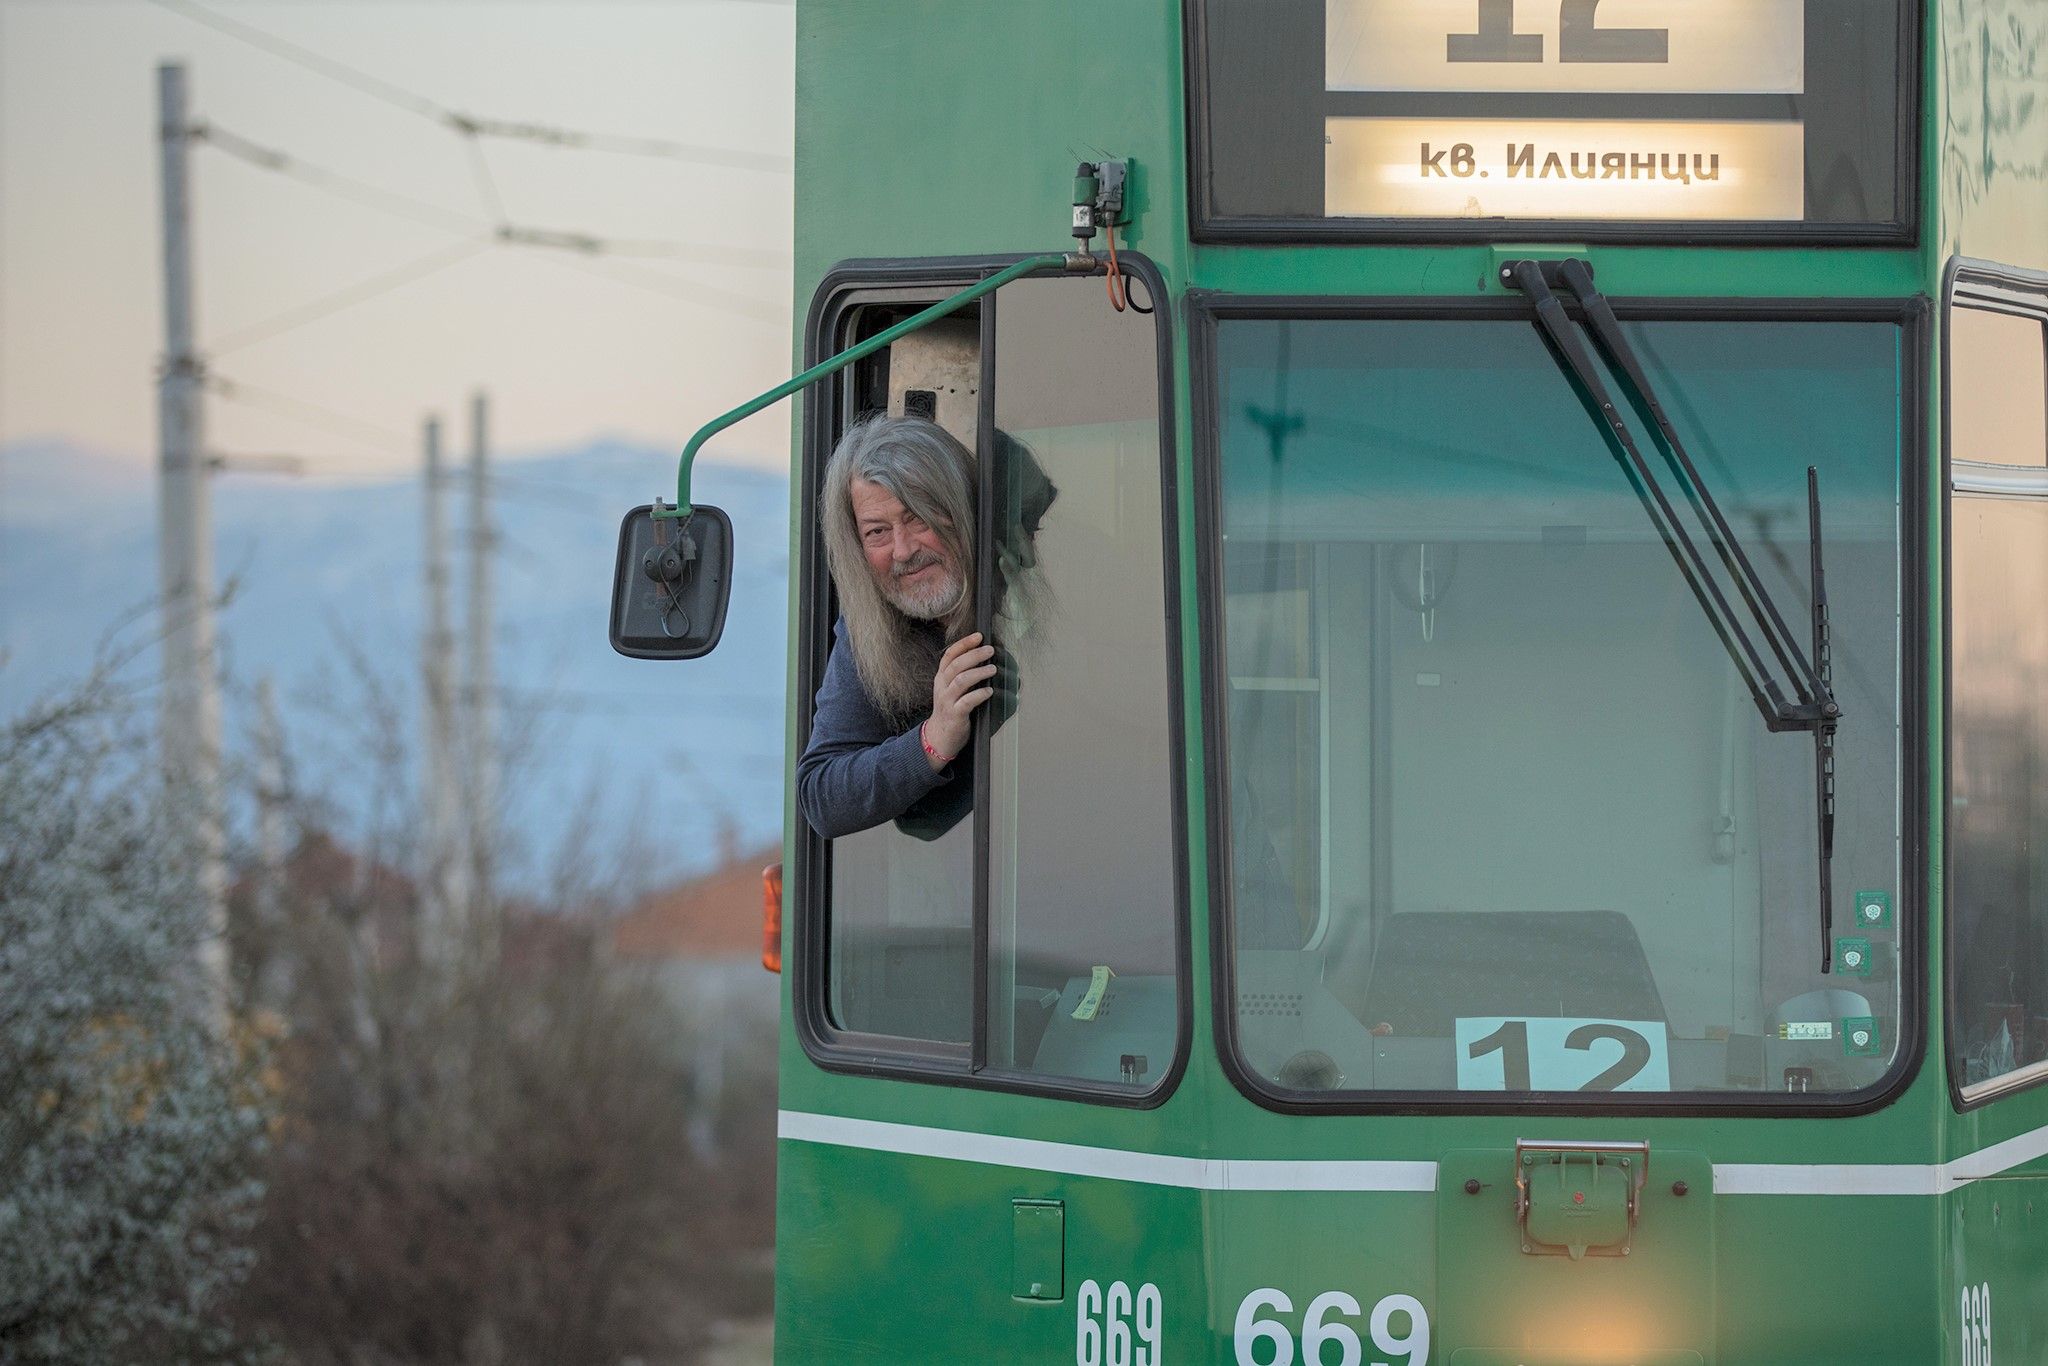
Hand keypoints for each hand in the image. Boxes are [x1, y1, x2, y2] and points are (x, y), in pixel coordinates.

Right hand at [924, 632, 995, 767]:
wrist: (939, 737)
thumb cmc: (950, 710)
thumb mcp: (951, 688)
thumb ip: (961, 674)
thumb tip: (983, 657)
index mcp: (941, 677)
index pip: (950, 655)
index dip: (964, 644)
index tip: (978, 636)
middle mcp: (942, 687)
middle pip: (956, 665)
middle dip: (974, 655)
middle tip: (990, 650)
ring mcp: (947, 701)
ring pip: (961, 681)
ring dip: (978, 673)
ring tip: (993, 669)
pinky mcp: (954, 715)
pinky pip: (967, 702)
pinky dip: (979, 694)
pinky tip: (989, 691)